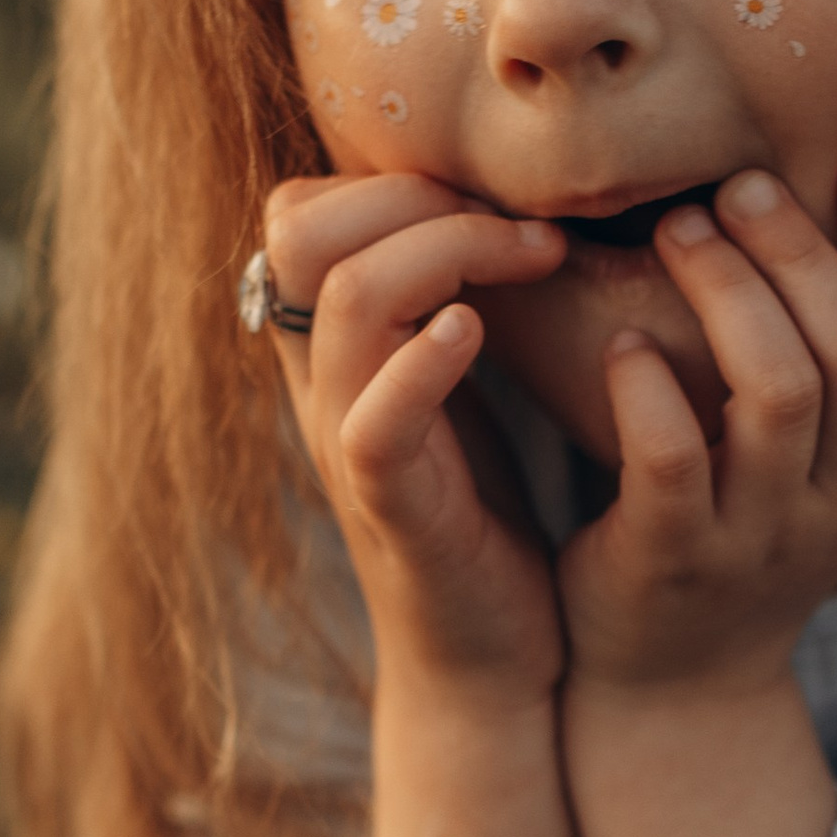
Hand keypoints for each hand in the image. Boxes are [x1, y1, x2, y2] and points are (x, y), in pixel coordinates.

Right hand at [258, 171, 569, 699]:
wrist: (489, 659)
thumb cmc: (484, 515)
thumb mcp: (456, 385)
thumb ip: (443, 301)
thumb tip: (498, 200)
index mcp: (334, 348)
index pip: (300, 208)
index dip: (390, 177)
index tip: (499, 207)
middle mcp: (322, 384)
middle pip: (300, 225)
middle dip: (418, 193)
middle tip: (525, 228)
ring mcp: (347, 444)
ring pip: (344, 298)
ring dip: (447, 251)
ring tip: (535, 261)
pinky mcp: (390, 511)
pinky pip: (372, 422)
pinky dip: (422, 364)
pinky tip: (475, 336)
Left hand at [558, 154, 836, 693]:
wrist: (673, 688)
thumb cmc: (734, 538)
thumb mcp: (814, 469)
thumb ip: (833, 372)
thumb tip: (828, 211)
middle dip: (805, 254)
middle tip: (739, 188)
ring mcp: (760, 537)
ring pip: (778, 393)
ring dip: (729, 295)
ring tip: (676, 230)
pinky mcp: (672, 562)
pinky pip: (671, 459)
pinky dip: (648, 388)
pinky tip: (621, 341)